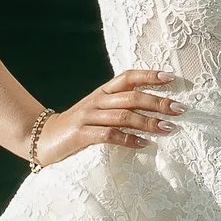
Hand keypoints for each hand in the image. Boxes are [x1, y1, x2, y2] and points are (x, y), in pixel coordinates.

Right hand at [31, 68, 181, 166]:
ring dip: (148, 122)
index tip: (171, 78)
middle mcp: (97, 100)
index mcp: (102, 92)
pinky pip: (109, 136)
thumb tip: (152, 108)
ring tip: (168, 128)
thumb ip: (118, 107)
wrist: (41, 138)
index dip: (149, 75)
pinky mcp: (81, 135)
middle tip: (180, 109)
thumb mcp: (97, 111)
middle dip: (158, 102)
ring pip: (123, 116)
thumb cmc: (77, 126)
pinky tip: (144, 145)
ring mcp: (88, 117)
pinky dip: (128, 140)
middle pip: (131, 97)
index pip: (127, 77)